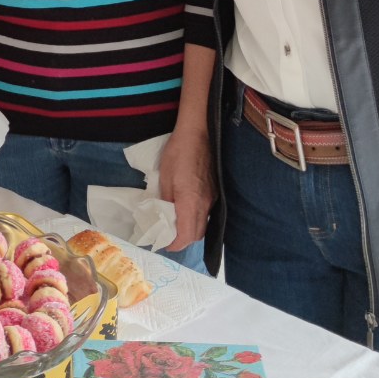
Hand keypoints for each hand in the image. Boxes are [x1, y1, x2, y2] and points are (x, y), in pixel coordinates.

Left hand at [157, 125, 214, 250]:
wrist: (198, 133)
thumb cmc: (177, 153)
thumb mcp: (164, 178)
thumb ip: (165, 200)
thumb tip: (163, 217)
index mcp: (190, 202)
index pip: (186, 235)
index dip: (175, 244)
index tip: (164, 244)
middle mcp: (205, 204)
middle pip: (197, 234)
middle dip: (183, 240)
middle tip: (168, 236)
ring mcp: (212, 198)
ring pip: (204, 224)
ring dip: (191, 230)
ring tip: (176, 225)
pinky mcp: (215, 191)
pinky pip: (207, 213)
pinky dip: (197, 219)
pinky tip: (186, 211)